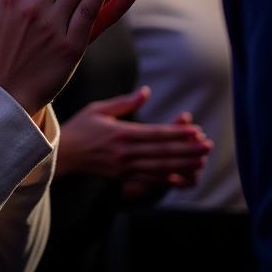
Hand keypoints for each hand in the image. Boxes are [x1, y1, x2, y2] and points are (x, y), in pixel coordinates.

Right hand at [57, 89, 211, 181]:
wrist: (63, 154)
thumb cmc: (79, 127)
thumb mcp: (98, 109)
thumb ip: (124, 102)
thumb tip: (146, 92)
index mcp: (120, 134)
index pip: (155, 134)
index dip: (178, 133)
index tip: (196, 131)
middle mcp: (125, 153)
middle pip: (162, 152)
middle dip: (187, 149)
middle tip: (208, 145)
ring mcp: (125, 167)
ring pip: (161, 167)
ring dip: (183, 164)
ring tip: (202, 159)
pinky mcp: (124, 177)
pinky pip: (151, 179)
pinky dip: (170, 179)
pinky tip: (185, 176)